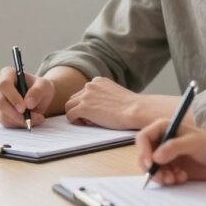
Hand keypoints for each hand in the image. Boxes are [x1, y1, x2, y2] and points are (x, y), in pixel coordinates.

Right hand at [0, 66, 54, 127]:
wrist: (37, 98)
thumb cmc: (39, 88)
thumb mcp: (44, 86)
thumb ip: (38, 91)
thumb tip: (29, 103)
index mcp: (7, 74)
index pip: (4, 85)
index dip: (13, 97)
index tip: (24, 108)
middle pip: (0, 102)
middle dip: (16, 113)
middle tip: (30, 119)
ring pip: (2, 114)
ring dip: (19, 120)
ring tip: (35, 119)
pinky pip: (4, 122)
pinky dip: (17, 124)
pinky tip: (28, 121)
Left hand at [63, 77, 179, 129]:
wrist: (136, 110)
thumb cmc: (131, 107)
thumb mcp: (114, 94)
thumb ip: (102, 95)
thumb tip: (93, 106)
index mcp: (98, 81)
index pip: (83, 92)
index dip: (86, 104)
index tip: (96, 112)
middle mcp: (90, 85)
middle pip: (74, 98)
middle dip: (79, 109)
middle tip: (91, 119)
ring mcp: (86, 96)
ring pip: (69, 106)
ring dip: (76, 115)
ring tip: (89, 122)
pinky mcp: (84, 107)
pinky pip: (70, 115)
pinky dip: (75, 121)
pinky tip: (87, 124)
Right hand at [135, 118, 205, 184]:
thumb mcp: (193, 143)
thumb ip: (173, 147)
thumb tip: (155, 157)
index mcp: (165, 128)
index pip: (144, 137)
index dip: (144, 151)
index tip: (151, 164)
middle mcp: (163, 141)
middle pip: (145, 155)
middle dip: (151, 168)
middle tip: (162, 178)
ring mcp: (167, 155)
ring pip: (152, 168)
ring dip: (161, 176)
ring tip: (175, 178)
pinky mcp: (172, 167)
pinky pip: (162, 176)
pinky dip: (169, 179)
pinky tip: (182, 177)